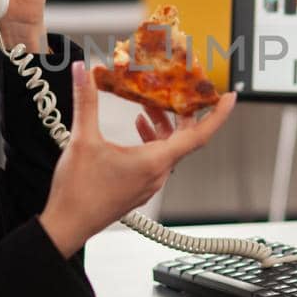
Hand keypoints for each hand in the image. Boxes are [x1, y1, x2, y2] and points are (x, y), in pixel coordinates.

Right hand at [39, 62, 237, 256]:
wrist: (67, 225)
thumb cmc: (78, 192)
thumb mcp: (83, 139)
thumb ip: (86, 102)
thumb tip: (84, 71)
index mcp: (154, 162)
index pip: (198, 135)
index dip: (217, 115)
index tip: (230, 97)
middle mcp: (158, 174)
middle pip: (184, 139)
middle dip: (182, 112)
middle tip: (179, 91)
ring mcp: (149, 183)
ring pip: (169, 149)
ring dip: (163, 126)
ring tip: (149, 106)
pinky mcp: (139, 188)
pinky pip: (157, 159)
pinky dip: (153, 140)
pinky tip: (138, 129)